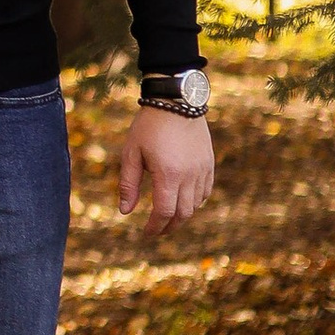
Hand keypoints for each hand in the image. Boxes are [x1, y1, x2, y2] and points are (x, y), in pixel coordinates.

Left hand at [120, 107, 213, 238]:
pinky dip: (195, 202)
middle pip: (183, 214)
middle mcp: (189, 175)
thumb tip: (125, 211)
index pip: (164, 212)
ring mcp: (202, 169)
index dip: (155, 227)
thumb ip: (128, 184)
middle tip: (158, 231)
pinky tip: (184, 201)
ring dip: (182, 215)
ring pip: (196, 204)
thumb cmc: (148, 126)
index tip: (147, 233)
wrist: (176, 101)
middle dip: (170, 226)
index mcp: (168, 174)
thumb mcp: (131, 153)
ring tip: (168, 217)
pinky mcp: (209, 163)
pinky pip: (206, 191)